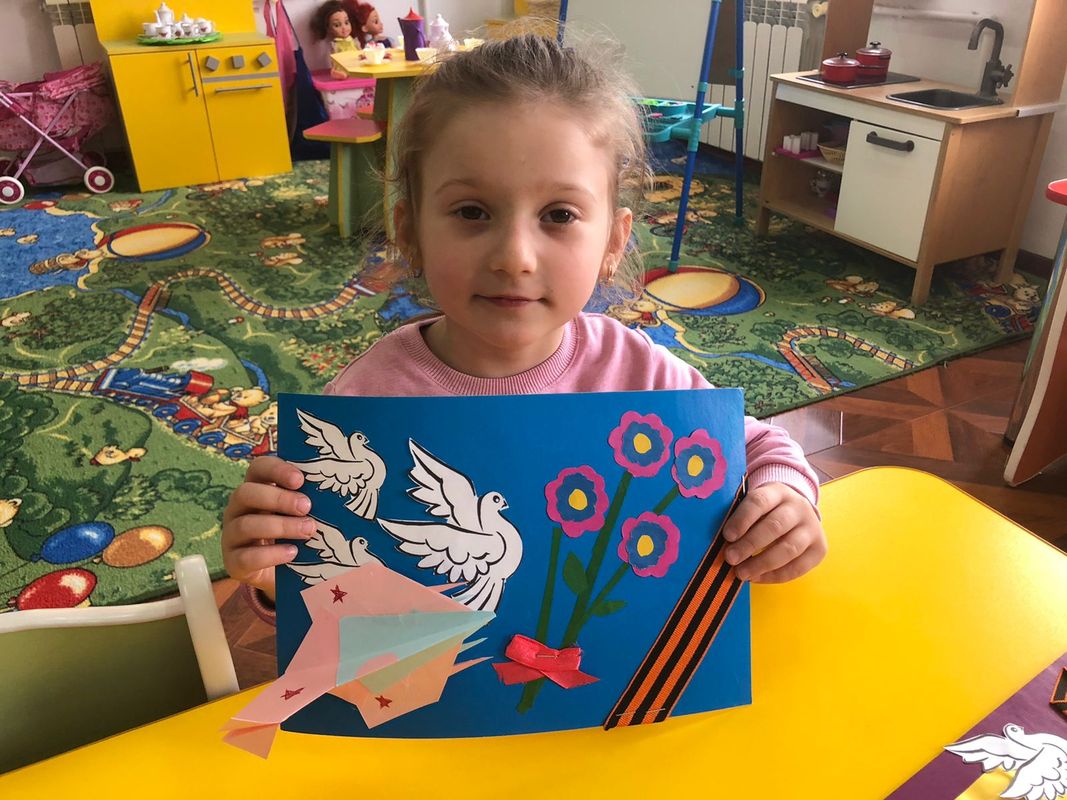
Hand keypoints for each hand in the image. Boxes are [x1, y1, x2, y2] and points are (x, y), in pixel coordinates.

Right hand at [221, 456, 314, 600]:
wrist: (279, 575)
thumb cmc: (292, 535)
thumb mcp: (298, 514)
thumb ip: (307, 501)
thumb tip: (336, 492)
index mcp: (255, 489)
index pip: (257, 468)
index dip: (276, 470)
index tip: (300, 480)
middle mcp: (238, 509)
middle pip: (246, 493)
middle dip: (278, 498)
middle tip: (307, 507)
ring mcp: (231, 536)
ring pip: (246, 525)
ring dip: (280, 526)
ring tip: (308, 530)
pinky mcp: (233, 562)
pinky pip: (246, 557)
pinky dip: (271, 555)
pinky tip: (292, 552)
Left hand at [721, 482, 825, 582]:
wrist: (798, 512)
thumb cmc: (766, 511)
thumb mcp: (754, 505)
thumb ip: (740, 517)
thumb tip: (721, 541)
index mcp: (778, 492)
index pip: (760, 502)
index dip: (742, 519)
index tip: (727, 536)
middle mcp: (798, 508)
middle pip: (775, 526)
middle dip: (750, 544)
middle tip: (730, 558)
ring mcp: (812, 529)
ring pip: (788, 548)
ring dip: (762, 563)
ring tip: (741, 573)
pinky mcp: (819, 549)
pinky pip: (798, 567)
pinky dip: (774, 576)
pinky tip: (756, 578)